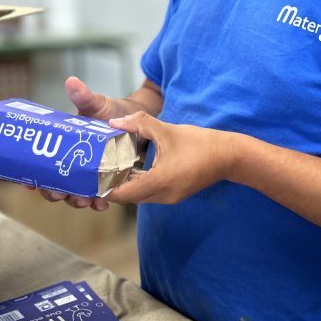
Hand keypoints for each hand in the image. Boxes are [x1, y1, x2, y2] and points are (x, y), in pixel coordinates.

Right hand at [32, 76, 133, 210]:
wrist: (134, 119)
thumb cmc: (109, 111)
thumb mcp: (95, 105)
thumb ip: (84, 97)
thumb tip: (71, 81)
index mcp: (62, 148)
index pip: (41, 167)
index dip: (32, 177)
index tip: (28, 183)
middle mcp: (72, 163)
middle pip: (55, 186)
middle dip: (55, 193)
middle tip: (60, 192)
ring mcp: (88, 174)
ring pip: (75, 195)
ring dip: (76, 201)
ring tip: (84, 200)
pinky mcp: (106, 179)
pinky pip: (98, 195)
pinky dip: (98, 202)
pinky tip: (102, 204)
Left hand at [105, 112, 234, 205]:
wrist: (230, 156)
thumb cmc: (201, 143)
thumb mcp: (167, 129)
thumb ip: (139, 124)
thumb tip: (114, 123)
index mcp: (160, 182)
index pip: (122, 194)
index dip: (104, 187)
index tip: (91, 177)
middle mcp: (163, 195)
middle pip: (127, 197)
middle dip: (111, 185)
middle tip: (96, 170)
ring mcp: (169, 197)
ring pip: (138, 196)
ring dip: (124, 185)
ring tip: (109, 168)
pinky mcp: (174, 194)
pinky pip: (149, 193)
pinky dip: (137, 183)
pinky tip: (131, 168)